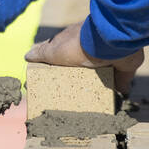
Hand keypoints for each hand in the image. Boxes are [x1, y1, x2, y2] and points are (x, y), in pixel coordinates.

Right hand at [25, 21, 143, 93]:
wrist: (109, 42)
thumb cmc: (78, 45)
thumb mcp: (54, 50)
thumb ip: (42, 53)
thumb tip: (27, 55)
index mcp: (75, 45)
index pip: (63, 55)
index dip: (59, 66)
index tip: (53, 80)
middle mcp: (91, 52)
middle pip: (83, 69)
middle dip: (79, 80)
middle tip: (73, 97)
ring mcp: (108, 60)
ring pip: (101, 77)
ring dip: (98, 87)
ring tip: (92, 105)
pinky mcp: (122, 70)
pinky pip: (121, 84)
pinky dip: (118, 92)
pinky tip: (113, 104)